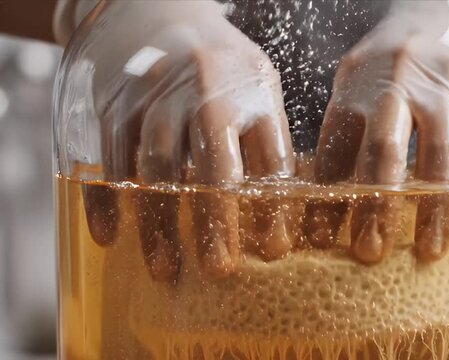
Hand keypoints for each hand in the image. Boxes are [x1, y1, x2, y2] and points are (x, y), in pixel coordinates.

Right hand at [80, 1, 294, 280]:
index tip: (274, 250)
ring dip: (159, 221)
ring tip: (164, 268)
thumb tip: (279, 211)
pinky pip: (110, 157)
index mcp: (252, 90)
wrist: (154, 11)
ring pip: (157, 167)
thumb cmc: (218, 62)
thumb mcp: (257, 85)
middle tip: (218, 270)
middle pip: (212, 163)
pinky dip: (108, 198)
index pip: (270, 156)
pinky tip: (111, 235)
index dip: (273, 206)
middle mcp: (206, 91)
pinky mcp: (116, 103)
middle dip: (216, 220)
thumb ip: (268, 139)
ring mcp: (157, 96)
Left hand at [310, 1, 448, 262]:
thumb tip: (320, 224)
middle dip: (379, 206)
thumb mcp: (350, 102)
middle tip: (373, 253)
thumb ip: (340, 153)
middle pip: (386, 150)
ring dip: (437, 206)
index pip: (337, 150)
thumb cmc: (382, 79)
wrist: (429, 27)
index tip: (325, 241)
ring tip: (431, 250)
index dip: (330, 198)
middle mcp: (398, 83)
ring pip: (442, 150)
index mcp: (357, 90)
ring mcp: (445, 85)